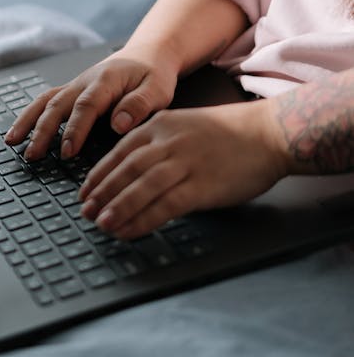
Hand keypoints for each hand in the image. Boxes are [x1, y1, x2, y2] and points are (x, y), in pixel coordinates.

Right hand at [4, 46, 177, 160]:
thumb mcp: (158, 89)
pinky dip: (29, 116)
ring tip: (12, 142)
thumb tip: (119, 124)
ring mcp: (74, 86)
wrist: (147, 54)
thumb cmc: (153, 74)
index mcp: (106, 81)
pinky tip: (18, 132)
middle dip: (43, 131)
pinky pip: (45, 102)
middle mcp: (84, 81)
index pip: (86, 106)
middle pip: (57, 104)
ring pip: (45, 101)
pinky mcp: (70, 92)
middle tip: (33, 154)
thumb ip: (140, 106)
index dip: (74, 129)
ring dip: (27, 121)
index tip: (67, 151)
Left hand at [78, 100, 287, 238]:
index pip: (119, 152)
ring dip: (117, 208)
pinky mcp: (201, 185)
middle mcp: (168, 142)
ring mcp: (184, 163)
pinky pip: (164, 206)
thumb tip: (136, 172)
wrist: (270, 133)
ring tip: (101, 224)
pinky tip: (129, 231)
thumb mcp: (188, 125)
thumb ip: (161, 143)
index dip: (99, 175)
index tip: (85, 192)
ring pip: (140, 188)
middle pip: (124, 170)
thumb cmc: (233, 133)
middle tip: (86, 212)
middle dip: (101, 194)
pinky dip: (142, 220)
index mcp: (162, 125)